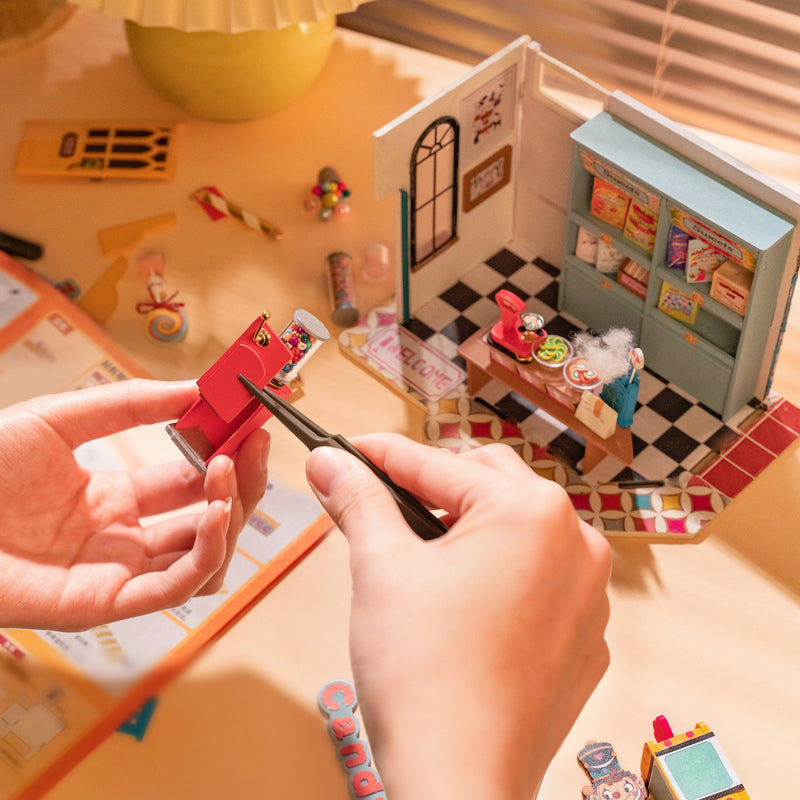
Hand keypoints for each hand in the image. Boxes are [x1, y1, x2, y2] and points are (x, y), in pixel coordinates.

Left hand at [0, 379, 268, 630]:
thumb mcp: (58, 419)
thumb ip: (128, 404)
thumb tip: (194, 388)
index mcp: (116, 497)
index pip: (190, 480)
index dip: (224, 451)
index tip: (248, 420)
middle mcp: (126, 538)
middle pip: (208, 519)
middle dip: (240, 481)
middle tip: (254, 442)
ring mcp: (118, 572)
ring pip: (204, 558)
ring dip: (229, 517)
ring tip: (228, 472)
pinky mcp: (104, 603)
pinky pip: (175, 587)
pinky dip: (206, 551)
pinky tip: (212, 511)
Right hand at [306, 434, 610, 799]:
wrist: (459, 782)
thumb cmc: (424, 676)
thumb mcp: (380, 567)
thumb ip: (358, 500)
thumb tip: (329, 463)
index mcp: (531, 513)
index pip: (438, 464)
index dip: (382, 455)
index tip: (347, 452)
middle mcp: (575, 544)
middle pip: (488, 485)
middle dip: (432, 488)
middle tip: (382, 503)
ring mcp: (588, 595)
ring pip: (517, 532)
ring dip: (468, 530)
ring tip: (420, 555)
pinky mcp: (584, 639)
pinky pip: (539, 581)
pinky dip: (500, 576)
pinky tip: (461, 604)